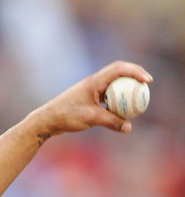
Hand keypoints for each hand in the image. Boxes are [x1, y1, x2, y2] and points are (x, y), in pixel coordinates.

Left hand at [31, 61, 152, 137]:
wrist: (48, 120)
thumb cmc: (67, 116)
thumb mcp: (91, 118)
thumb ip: (111, 122)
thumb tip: (129, 127)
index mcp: (94, 81)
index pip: (118, 69)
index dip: (135, 71)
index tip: (147, 80)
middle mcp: (93, 83)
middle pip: (118, 73)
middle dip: (134, 75)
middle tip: (147, 84)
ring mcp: (91, 90)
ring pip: (113, 85)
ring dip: (126, 88)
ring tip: (139, 96)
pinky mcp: (89, 99)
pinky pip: (108, 96)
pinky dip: (117, 100)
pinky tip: (124, 111)